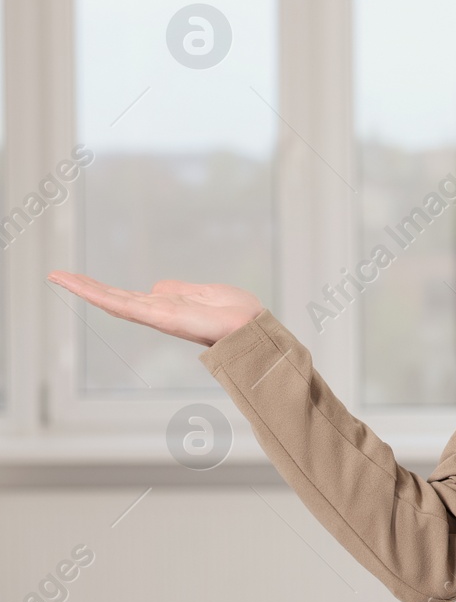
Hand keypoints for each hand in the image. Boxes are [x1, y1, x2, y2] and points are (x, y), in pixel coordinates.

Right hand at [45, 271, 263, 347]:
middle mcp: (157, 312)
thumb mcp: (203, 293)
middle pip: (114, 298)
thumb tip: (156, 287)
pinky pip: (125, 304)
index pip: (127, 297)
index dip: (103, 289)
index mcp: (166, 306)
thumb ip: (179, 290)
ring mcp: (155, 315)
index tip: (80, 279)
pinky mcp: (159, 316)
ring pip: (112, 300)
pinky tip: (82, 287)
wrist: (251, 326)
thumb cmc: (236, 313)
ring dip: (84, 288)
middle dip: (85, 288)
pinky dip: (101, 295)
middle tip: (57, 275)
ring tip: (59, 276)